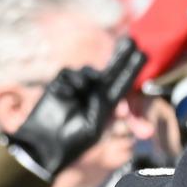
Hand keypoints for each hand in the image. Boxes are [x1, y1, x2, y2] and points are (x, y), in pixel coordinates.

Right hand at [7, 36, 144, 179]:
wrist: (44, 145)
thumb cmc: (71, 141)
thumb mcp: (94, 125)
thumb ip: (102, 104)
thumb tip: (105, 84)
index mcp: (105, 105)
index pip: (121, 83)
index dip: (131, 69)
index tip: (143, 53)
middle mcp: (92, 95)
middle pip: (108, 71)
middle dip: (120, 58)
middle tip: (131, 41)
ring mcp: (75, 90)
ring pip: (86, 71)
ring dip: (89, 76)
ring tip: (85, 87)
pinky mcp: (57, 86)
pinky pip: (67, 73)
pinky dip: (71, 79)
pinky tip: (71, 90)